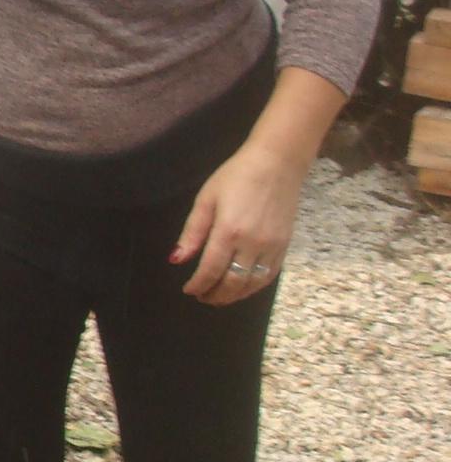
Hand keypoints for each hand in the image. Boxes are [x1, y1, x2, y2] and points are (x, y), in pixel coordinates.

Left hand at [170, 142, 307, 304]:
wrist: (277, 163)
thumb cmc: (236, 177)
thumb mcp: (206, 200)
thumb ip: (192, 233)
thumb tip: (177, 259)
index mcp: (228, 231)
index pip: (210, 270)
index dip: (198, 285)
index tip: (189, 290)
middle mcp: (252, 243)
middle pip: (233, 283)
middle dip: (216, 295)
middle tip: (203, 298)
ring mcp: (272, 246)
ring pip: (253, 284)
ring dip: (235, 296)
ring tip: (220, 296)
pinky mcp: (285, 245)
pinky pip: (269, 275)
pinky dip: (254, 286)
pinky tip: (243, 287)